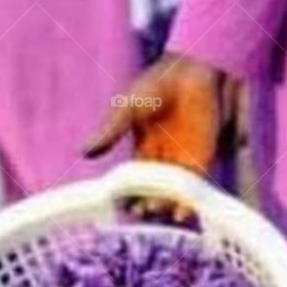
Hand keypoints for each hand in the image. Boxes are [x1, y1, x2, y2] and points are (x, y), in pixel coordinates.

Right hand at [85, 53, 236, 219]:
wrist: (192, 72)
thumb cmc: (158, 85)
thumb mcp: (128, 109)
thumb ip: (110, 132)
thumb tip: (83, 153)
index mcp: (144, 153)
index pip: (133, 183)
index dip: (126, 196)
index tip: (118, 206)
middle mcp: (164, 163)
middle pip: (153, 194)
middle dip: (145, 206)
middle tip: (137, 214)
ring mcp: (184, 163)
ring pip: (173, 195)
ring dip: (164, 208)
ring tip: (154, 214)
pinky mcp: (203, 160)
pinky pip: (195, 188)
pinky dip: (188, 203)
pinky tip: (181, 214)